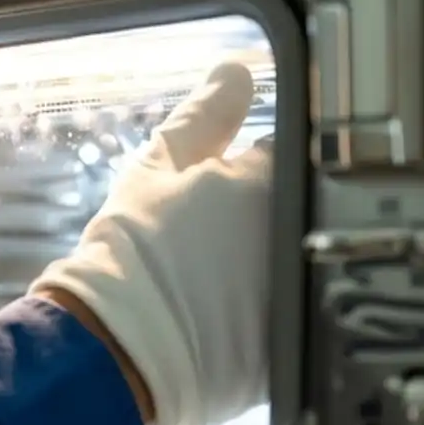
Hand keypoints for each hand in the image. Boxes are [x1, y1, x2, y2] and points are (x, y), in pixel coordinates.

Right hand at [31, 61, 268, 424]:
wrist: (117, 353)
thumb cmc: (129, 259)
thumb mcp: (155, 172)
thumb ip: (202, 117)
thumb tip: (235, 72)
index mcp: (274, 180)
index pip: (285, 151)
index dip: (250, 167)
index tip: (223, 187)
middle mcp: (303, 229)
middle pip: (297, 205)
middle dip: (265, 213)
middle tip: (212, 239)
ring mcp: (306, 286)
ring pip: (298, 256)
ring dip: (270, 259)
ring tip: (215, 283)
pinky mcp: (301, 339)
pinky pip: (296, 310)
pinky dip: (272, 309)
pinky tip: (229, 319)